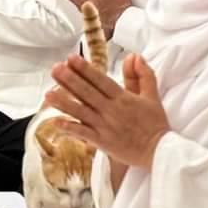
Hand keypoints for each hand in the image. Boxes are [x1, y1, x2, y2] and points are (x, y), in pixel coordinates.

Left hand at [44, 53, 170, 169]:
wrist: (161, 152)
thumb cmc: (155, 124)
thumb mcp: (152, 96)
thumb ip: (143, 75)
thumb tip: (134, 56)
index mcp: (123, 98)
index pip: (101, 80)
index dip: (85, 69)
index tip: (71, 58)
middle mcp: (111, 110)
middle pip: (87, 93)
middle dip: (70, 80)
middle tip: (55, 68)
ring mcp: (105, 126)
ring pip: (81, 112)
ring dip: (63, 102)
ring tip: (47, 93)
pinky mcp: (102, 142)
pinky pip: (83, 133)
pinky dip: (69, 128)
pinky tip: (55, 121)